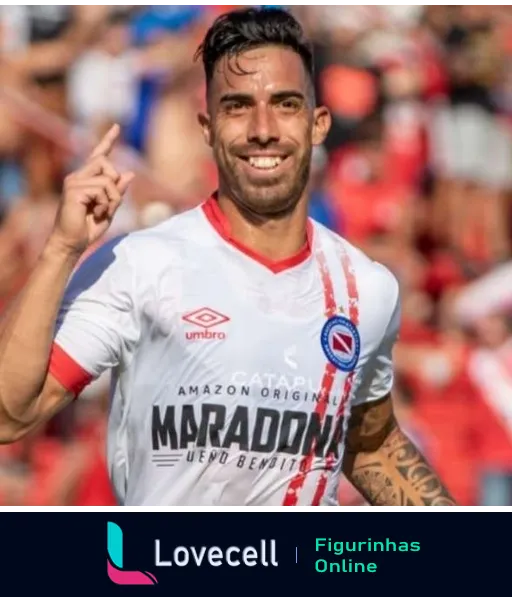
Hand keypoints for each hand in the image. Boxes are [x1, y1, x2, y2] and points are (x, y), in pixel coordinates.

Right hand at [50, 124, 134, 254]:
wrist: (72, 243)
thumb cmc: (88, 228)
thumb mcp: (109, 209)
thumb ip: (118, 192)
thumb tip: (130, 173)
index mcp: (86, 179)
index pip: (98, 155)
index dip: (108, 140)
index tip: (116, 126)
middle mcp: (78, 176)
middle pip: (106, 163)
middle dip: (115, 185)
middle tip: (110, 205)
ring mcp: (74, 182)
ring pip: (107, 179)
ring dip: (112, 199)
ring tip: (102, 212)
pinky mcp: (73, 190)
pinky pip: (101, 190)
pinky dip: (106, 204)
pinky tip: (96, 214)